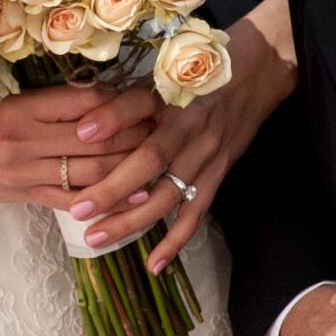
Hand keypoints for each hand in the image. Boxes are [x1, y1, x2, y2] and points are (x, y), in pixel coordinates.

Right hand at [0, 76, 160, 205]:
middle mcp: (24, 138)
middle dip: (140, 133)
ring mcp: (19, 170)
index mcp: (20, 104)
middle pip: (98, 137)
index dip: (125, 100)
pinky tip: (130, 201)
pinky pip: (65, 201)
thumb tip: (84, 90)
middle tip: (175, 127)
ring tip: (166, 162)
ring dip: (130, 168)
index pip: (87, 101)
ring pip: (89, 172)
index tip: (154, 94)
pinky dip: (101, 202)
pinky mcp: (13, 195)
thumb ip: (34, 92)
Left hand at [78, 1, 302, 274]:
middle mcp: (192, 127)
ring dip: (132, 220)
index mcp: (174, 95)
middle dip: (112, 188)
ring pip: (168, 194)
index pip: (139, 109)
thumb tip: (83, 127)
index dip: (110, 121)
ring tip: (96, 238)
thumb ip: (127, 101)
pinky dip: (175, 240)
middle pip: (150, 161)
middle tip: (77, 210)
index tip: (80, 136)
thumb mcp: (164, 72)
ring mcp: (207, 155)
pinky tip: (154, 264)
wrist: (258, 71)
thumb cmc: (199, 70)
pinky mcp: (219, 174)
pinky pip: (195, 213)